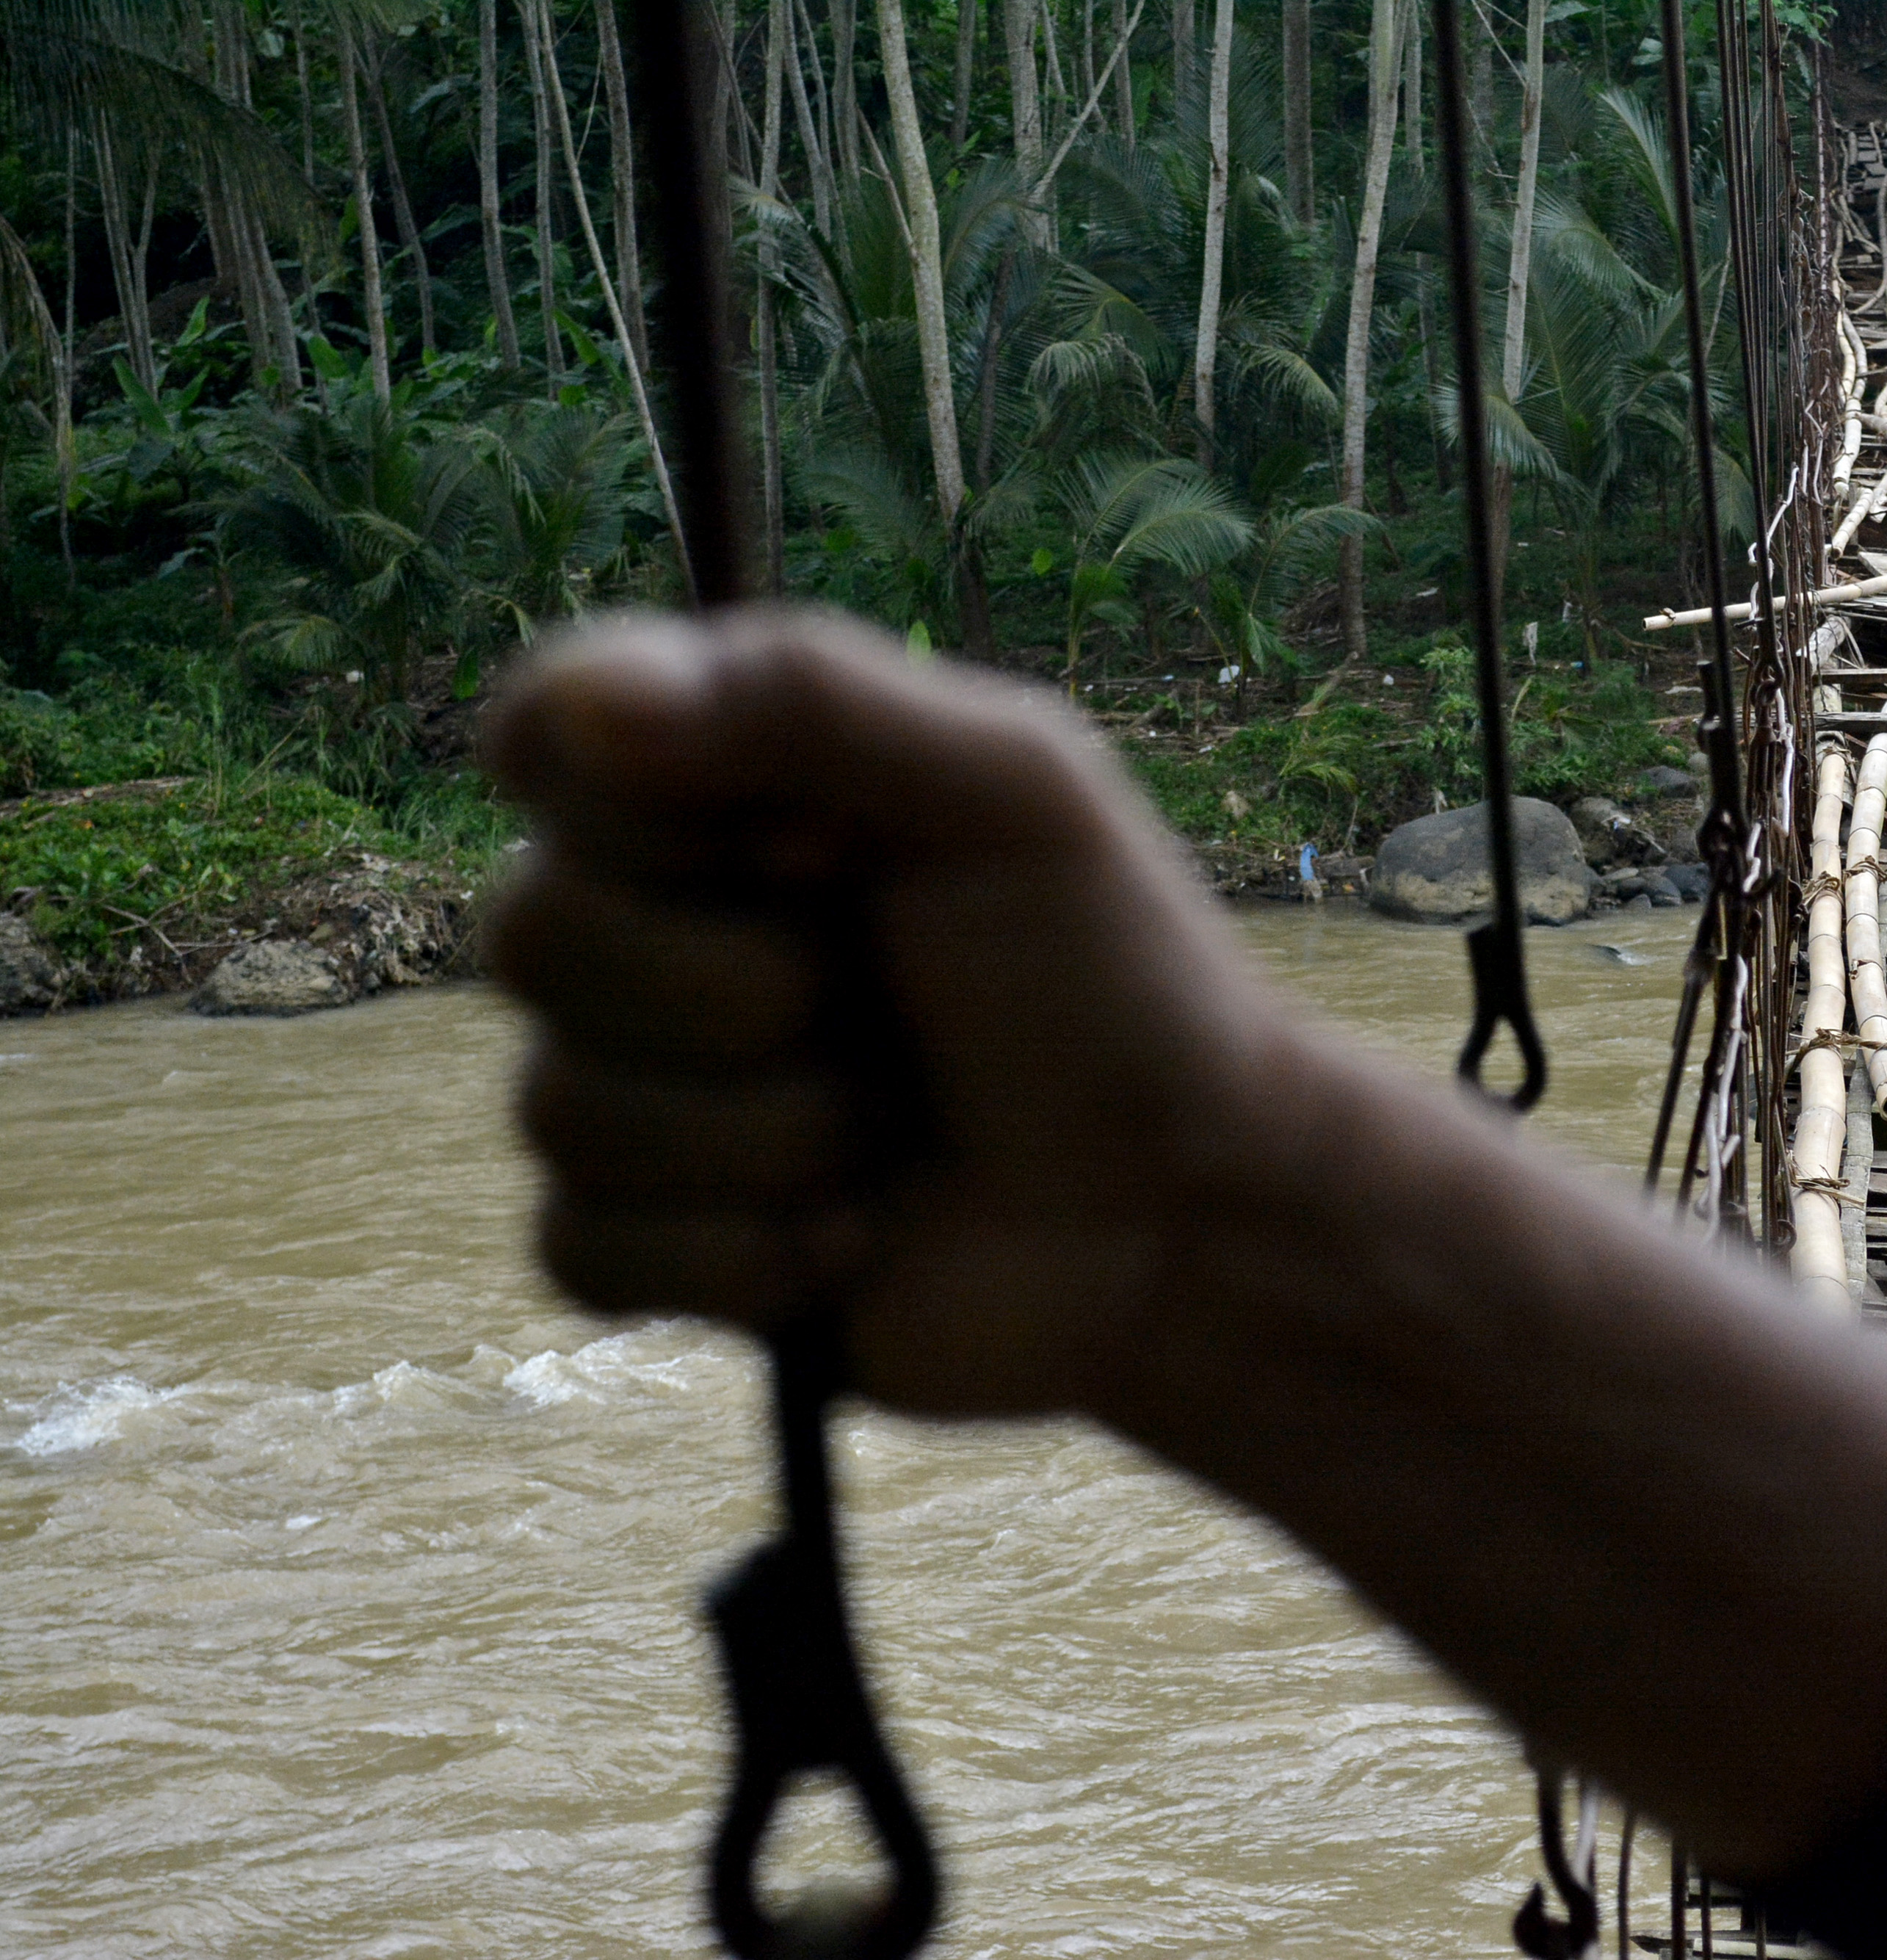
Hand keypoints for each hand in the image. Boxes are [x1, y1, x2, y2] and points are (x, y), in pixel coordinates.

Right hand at [485, 606, 1325, 1416]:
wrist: (1184, 1215)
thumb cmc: (1118, 984)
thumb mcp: (1010, 791)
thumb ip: (809, 698)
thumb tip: (587, 706)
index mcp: (736, 789)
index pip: (549, 736)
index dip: (642, 806)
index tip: (810, 846)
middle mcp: (668, 925)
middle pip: (529, 932)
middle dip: (735, 990)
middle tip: (879, 1008)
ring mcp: (655, 1089)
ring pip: (559, 1107)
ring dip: (767, 1135)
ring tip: (892, 1133)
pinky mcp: (663, 1243)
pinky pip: (580, 1248)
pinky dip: (734, 1257)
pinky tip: (851, 1240)